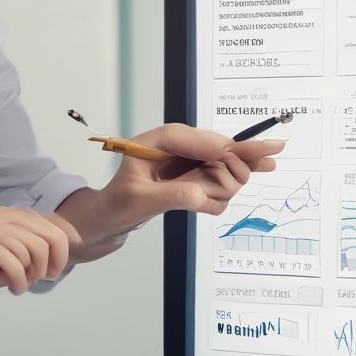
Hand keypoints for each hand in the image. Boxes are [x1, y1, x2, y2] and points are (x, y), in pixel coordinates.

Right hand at [0, 207, 79, 306]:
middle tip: (45, 279)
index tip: (61, 262)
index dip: (61, 239)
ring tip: (21, 285)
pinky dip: (19, 279)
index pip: (42, 220)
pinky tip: (13, 289)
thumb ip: (15, 258)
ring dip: (34, 272)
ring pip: (32, 246)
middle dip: (54, 259)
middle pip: (44, 231)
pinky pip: (13, 260)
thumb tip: (45, 263)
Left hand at [110, 123, 282, 216]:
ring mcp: (190, 162)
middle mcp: (179, 146)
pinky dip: (217, 198)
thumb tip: (201, 195)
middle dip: (232, 168)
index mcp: (159, 140)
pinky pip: (222, 186)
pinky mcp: (195, 177)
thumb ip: (172, 195)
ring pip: (228, 170)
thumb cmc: (117, 204)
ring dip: (221, 188)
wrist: (111, 216)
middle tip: (239, 179)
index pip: (199, 139)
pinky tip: (201, 204)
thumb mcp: (139, 200)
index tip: (244, 161)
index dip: (223, 150)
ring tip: (197, 200)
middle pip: (222, 149)